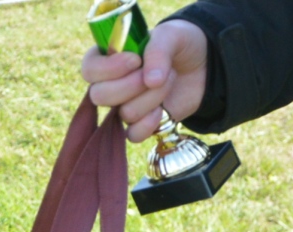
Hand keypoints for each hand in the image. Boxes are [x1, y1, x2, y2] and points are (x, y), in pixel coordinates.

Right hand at [80, 19, 208, 142]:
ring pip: (124, 114)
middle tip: (156, 75)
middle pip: (100, 96)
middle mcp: (111, 82)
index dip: (109, 69)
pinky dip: (149, 125)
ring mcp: (125, 104)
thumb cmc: (180, 45)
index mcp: (108, 56)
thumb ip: (158, 51)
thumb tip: (151, 81)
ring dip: (151, 99)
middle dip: (131, 86)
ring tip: (168, 82)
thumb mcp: (171, 36)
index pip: (89, 70)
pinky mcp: (142, 122)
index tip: (135, 60)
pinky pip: (133, 135)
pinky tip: (163, 110)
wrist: (203, 67)